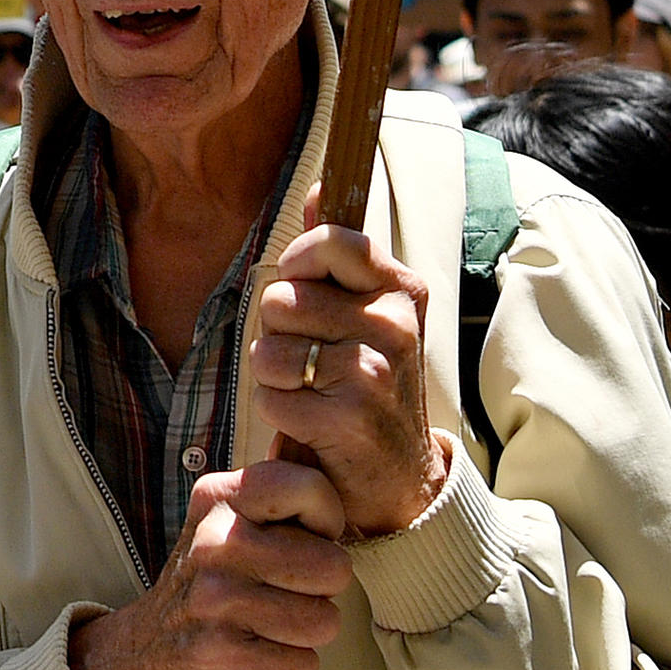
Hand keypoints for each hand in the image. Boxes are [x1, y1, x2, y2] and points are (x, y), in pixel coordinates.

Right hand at [66, 460, 364, 669]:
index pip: (313, 488)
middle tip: (285, 589)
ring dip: (308, 630)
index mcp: (220, 496)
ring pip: (324, 621)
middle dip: (323, 588)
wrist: (148, 649)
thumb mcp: (229, 519)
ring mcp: (215, 597)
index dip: (327, 522)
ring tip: (273, 621)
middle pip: (334, 566)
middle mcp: (215, 540)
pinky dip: (292, 666)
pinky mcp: (221, 652)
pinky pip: (304, 665)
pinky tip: (262, 652)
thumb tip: (314, 441)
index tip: (303, 539)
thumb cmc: (212, 579)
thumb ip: (277, 487)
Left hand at [248, 221, 443, 539]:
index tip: (305, 290)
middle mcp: (394, 327)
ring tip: (311, 392)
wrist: (401, 479)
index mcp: (402, 292)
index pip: (329, 242)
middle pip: (281, 298)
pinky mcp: (346, 419)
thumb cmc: (370, 387)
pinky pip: (269, 395)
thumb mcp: (369, 315)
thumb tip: (318, 190)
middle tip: (314, 362)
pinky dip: (277, 412)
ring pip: (267, 348)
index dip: (298, 265)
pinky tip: (311, 423)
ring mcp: (372, 373)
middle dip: (279, 332)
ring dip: (273, 376)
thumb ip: (340, 255)